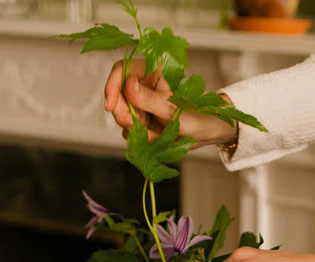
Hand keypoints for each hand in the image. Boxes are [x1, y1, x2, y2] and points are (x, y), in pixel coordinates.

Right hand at [104, 59, 236, 147]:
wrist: (205, 132)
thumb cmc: (195, 115)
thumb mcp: (170, 108)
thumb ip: (148, 99)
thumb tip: (128, 84)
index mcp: (151, 70)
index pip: (120, 70)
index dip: (111, 87)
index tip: (109, 106)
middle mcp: (143, 84)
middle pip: (117, 96)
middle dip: (124, 115)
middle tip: (136, 127)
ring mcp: (142, 102)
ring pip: (123, 115)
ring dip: (135, 129)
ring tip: (155, 134)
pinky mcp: (143, 118)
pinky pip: (130, 128)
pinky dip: (139, 136)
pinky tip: (155, 137)